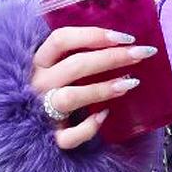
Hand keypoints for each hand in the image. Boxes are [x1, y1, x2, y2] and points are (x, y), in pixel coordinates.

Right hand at [31, 25, 157, 149]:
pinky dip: (88, 128)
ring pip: (70, 97)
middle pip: (75, 65)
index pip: (61, 39)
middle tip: (141, 53)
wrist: (29, 126)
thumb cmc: (55, 87)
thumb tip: (122, 44)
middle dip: (112, 57)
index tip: (124, 37)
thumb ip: (80, 54)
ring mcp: (41, 110)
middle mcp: (38, 83)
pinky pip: (68, 136)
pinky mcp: (49, 136)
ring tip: (131, 83)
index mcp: (40, 61)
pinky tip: (104, 116)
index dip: (93, 35)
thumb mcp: (58, 65)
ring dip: (102, 89)